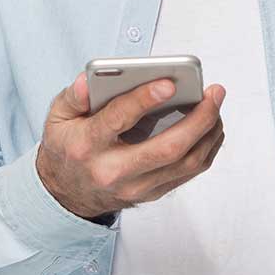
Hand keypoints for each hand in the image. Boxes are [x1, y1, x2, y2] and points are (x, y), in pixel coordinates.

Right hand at [35, 72, 227, 220]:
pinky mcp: (152, 193)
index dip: (144, 100)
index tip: (169, 82)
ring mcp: (136, 187)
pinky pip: (189, 172)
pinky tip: (211, 126)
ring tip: (216, 105)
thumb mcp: (58, 117)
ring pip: (185, 163)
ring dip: (209, 132)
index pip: (118, 121)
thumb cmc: (67, 147)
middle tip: (214, 93)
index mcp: (87, 146)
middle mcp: (114, 171)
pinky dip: (206, 147)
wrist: (67, 193)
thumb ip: (74, 96)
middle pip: (166, 149)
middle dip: (198, 119)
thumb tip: (88, 80)